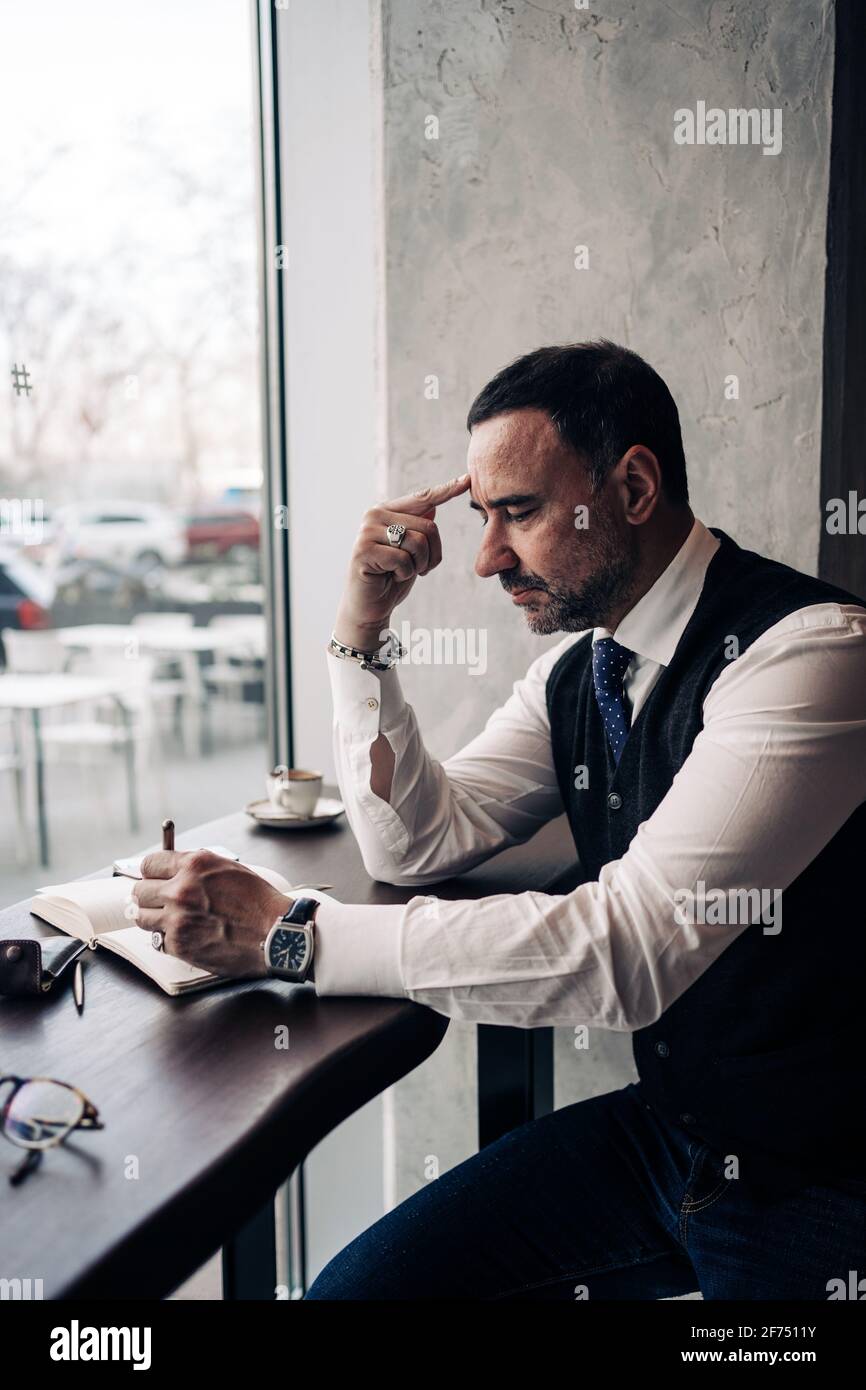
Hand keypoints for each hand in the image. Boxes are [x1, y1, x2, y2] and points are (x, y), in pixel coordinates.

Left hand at [131, 850, 292, 977]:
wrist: (275, 934)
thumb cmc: (259, 902)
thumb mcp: (229, 869)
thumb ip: (196, 868)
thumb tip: (173, 870)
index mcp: (194, 865)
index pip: (149, 864)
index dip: (152, 873)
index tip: (155, 880)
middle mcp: (181, 889)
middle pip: (139, 890)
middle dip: (150, 896)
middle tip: (163, 902)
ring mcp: (177, 918)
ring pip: (141, 916)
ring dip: (154, 918)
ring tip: (173, 920)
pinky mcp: (178, 944)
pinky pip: (157, 940)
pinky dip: (168, 939)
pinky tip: (186, 936)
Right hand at [334, 473, 470, 650]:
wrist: (368, 607)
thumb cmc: (391, 579)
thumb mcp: (412, 551)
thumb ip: (419, 528)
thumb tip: (434, 504)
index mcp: (387, 510)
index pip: (423, 497)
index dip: (446, 490)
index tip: (467, 479)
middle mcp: (375, 514)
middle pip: (429, 526)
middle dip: (432, 554)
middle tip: (417, 569)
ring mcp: (367, 531)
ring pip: (418, 542)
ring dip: (418, 565)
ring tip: (402, 572)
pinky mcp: (363, 550)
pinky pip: (403, 560)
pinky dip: (404, 574)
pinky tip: (389, 577)